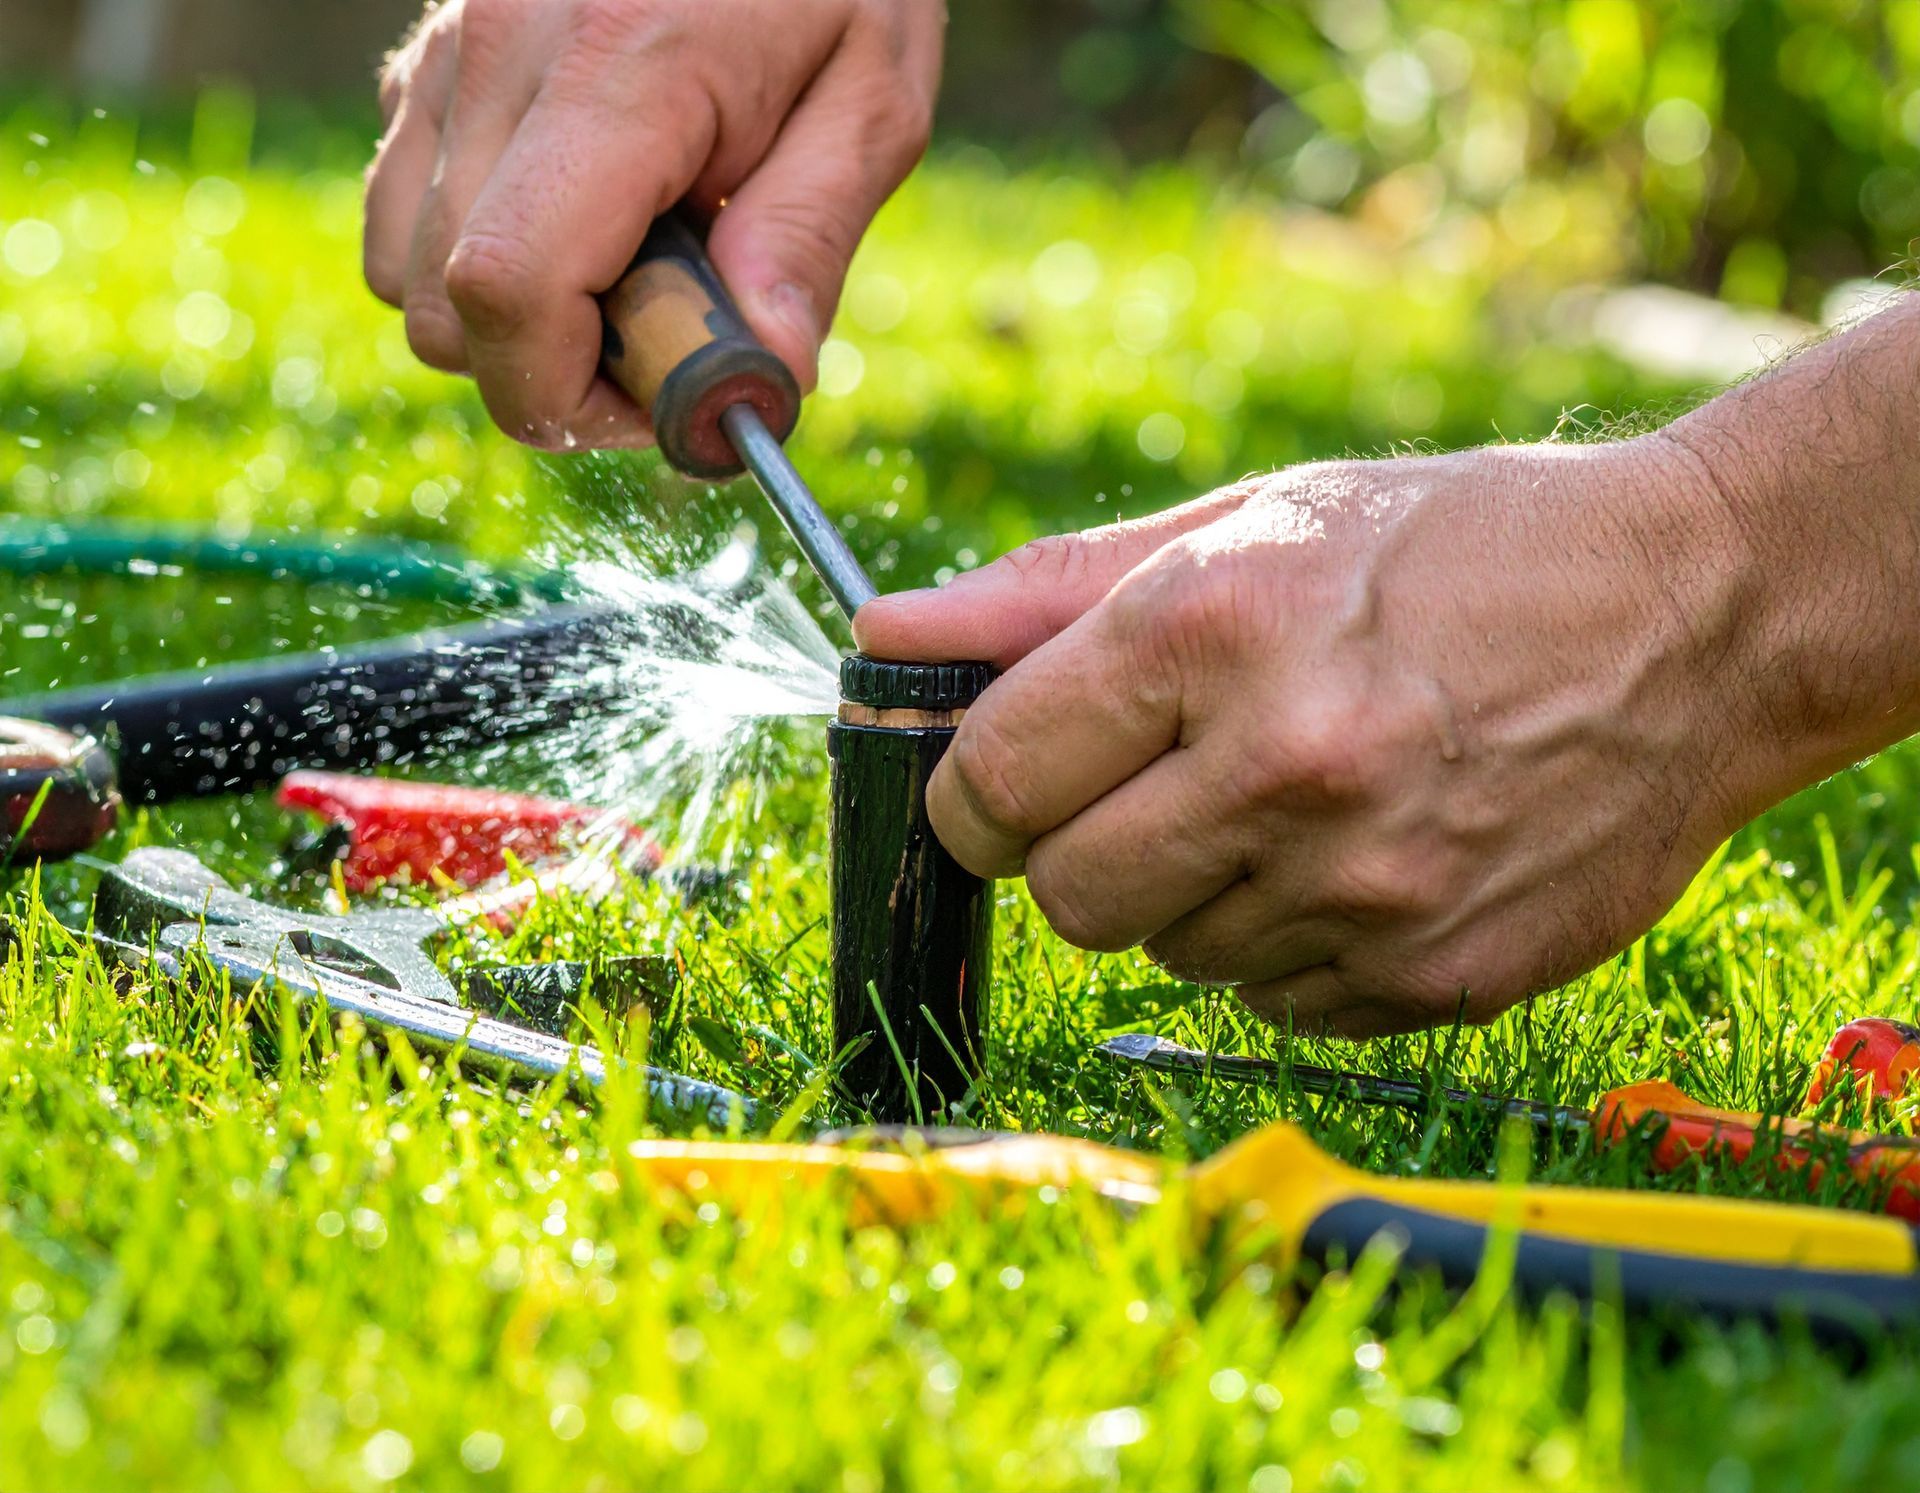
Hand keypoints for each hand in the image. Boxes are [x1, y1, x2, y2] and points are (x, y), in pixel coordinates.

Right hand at [364, 0, 943, 448]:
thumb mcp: (873, 96)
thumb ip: (808, 240)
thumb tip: (760, 378)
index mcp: (619, 70)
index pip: (509, 289)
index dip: (568, 394)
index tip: (660, 403)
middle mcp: (500, 53)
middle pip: (447, 309)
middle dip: (552, 370)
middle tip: (666, 338)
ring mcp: (448, 49)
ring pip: (405, 276)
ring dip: (509, 318)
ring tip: (627, 273)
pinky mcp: (429, 56)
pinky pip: (401, 213)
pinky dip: (473, 254)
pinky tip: (577, 217)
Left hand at [854, 438, 1758, 1036]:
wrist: (1696, 616)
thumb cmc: (1452, 549)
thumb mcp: (1249, 521)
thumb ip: (1046, 594)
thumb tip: (882, 633)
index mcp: (1215, 632)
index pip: (992, 779)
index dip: (974, 790)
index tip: (1001, 783)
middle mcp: (1286, 771)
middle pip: (1066, 896)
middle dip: (1077, 849)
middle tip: (1153, 787)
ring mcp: (1369, 891)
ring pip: (1171, 954)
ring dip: (1195, 891)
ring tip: (1290, 801)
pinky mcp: (1435, 979)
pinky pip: (1278, 1002)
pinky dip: (1291, 943)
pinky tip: (1363, 856)